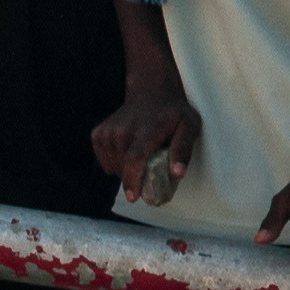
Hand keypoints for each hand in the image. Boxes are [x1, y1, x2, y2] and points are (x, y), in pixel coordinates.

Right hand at [94, 74, 201, 201]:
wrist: (152, 92)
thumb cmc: (173, 113)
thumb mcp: (190, 126)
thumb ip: (183, 149)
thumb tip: (176, 173)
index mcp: (146, 130)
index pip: (134, 158)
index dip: (132, 180)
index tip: (133, 197)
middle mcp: (123, 130)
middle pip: (123, 166)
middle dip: (134, 180)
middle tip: (148, 179)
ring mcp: (109, 131)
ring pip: (112, 165)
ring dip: (125, 172)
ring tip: (141, 163)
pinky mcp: (99, 133)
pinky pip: (104, 159)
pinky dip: (115, 164)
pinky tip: (128, 156)